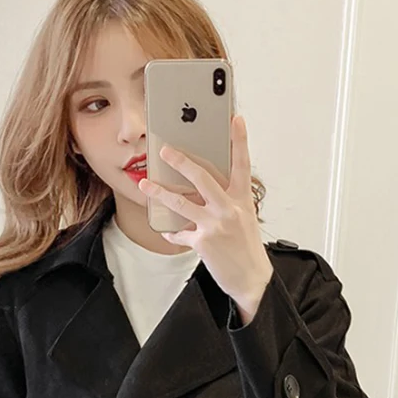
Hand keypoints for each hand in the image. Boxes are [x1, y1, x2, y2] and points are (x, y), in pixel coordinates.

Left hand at [139, 115, 273, 313]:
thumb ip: (226, 201)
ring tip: (145, 185)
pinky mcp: (203, 242)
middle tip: (165, 150)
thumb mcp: (243, 218)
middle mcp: (229, 209)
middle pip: (202, 178)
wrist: (252, 278)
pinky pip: (180, 232)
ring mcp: (215, 225)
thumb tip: (202, 190)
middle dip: (181, 162)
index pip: (242, 164)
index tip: (235, 119)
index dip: (240, 140)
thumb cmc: (247, 248)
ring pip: (181, 203)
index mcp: (242, 199)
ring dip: (160, 193)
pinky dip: (173, 232)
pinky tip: (169, 231)